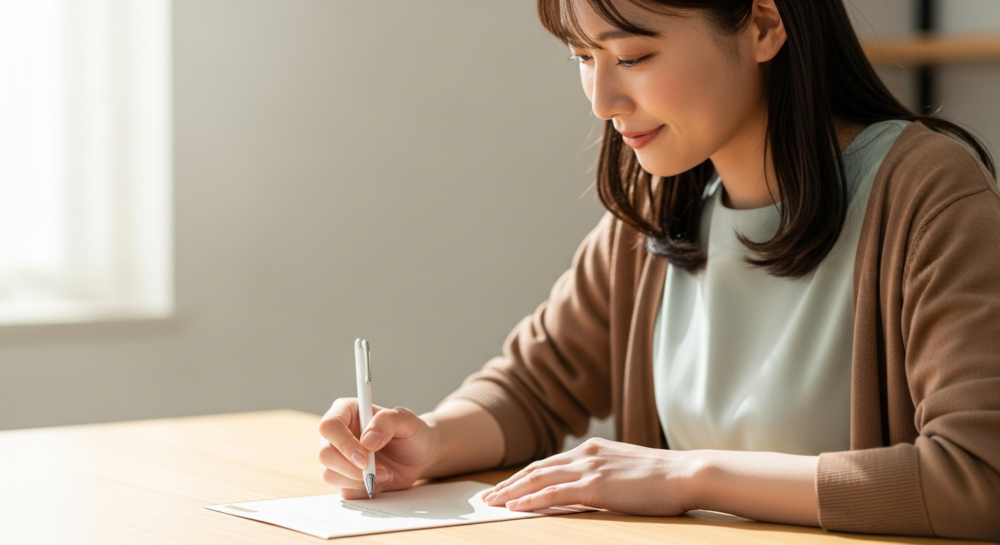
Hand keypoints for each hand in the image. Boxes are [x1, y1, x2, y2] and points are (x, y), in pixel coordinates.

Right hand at [318, 398, 438, 499]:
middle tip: (380, 471)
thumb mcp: (407, 420)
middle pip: (325, 454)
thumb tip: (367, 440)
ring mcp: (337, 457)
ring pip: (330, 475)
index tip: (364, 458)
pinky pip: (344, 491)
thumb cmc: (411, 433)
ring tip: (386, 474)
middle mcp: (337, 435)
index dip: (343, 444)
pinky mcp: (343, 478)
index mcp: (347, 411)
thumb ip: (387, 422)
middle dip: (352, 468)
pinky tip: (380, 481)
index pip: (330, 426)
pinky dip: (364, 490)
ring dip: (360, 480)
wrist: (419, 456)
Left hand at [483, 437, 694, 514]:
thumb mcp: (624, 470)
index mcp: (592, 449)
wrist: (685, 474)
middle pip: (536, 469)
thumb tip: (585, 489)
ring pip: (538, 479)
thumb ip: (601, 474)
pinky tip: (516, 507)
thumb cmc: (662, 478)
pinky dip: (531, 499)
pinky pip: (554, 493)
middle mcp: (586, 454)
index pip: (548, 463)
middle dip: (510, 484)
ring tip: (493, 504)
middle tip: (488, 497)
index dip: (523, 476)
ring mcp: (589, 469)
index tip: (506, 487)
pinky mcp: (595, 486)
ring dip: (512, 492)